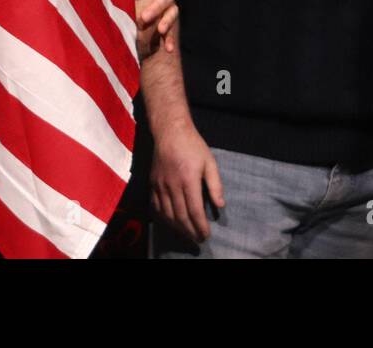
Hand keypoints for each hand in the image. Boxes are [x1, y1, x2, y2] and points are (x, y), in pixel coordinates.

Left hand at [132, 0, 177, 59]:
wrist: (135, 6)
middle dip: (156, 8)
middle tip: (144, 17)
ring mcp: (168, 8)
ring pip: (172, 12)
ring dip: (166, 22)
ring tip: (161, 30)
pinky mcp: (168, 23)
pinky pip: (171, 31)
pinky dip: (169, 40)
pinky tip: (168, 48)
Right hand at [150, 121, 224, 242]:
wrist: (170, 132)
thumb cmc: (193, 145)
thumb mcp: (210, 162)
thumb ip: (215, 185)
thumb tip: (220, 205)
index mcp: (189, 179)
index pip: (195, 210)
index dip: (200, 226)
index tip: (206, 235)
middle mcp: (172, 185)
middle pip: (180, 216)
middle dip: (190, 231)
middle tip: (198, 239)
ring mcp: (160, 185)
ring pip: (167, 214)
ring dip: (177, 228)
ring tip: (187, 234)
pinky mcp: (152, 184)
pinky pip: (156, 207)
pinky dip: (163, 218)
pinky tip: (171, 222)